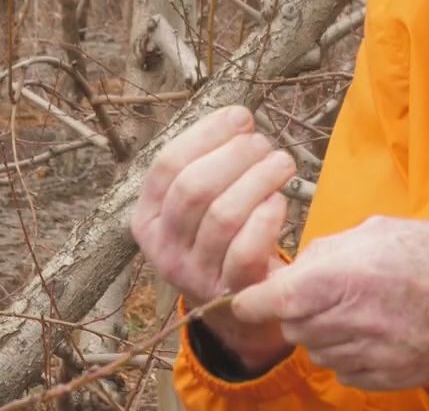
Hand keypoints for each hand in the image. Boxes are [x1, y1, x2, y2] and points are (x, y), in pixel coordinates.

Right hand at [131, 105, 297, 371]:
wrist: (236, 312)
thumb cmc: (221, 241)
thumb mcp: (195, 209)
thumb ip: (206, 165)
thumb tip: (237, 118)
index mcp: (147, 219)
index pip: (167, 164)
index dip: (207, 133)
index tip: (241, 117)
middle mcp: (163, 249)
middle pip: (194, 187)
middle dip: (235, 155)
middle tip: (264, 144)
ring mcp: (194, 275)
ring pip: (222, 215)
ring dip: (258, 179)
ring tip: (282, 163)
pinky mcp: (230, 294)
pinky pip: (246, 251)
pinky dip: (267, 218)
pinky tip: (280, 200)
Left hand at [230, 215, 428, 390]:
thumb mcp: (380, 231)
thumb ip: (329, 250)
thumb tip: (298, 267)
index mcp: (346, 276)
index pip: (272, 300)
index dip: (252, 301)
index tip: (246, 300)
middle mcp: (351, 320)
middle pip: (290, 327)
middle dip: (294, 310)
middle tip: (324, 292)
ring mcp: (369, 355)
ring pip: (315, 350)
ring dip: (322, 332)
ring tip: (358, 309)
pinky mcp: (386, 379)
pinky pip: (343, 370)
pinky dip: (347, 353)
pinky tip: (376, 331)